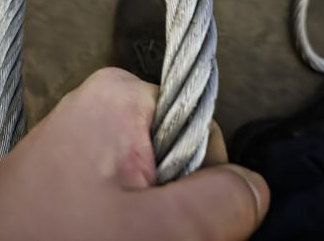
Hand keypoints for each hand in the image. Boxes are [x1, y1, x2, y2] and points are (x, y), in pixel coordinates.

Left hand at [0, 68, 268, 240]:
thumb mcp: (153, 231)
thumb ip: (219, 203)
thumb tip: (256, 187)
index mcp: (120, 96)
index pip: (203, 131)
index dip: (200, 186)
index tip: (174, 220)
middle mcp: (99, 107)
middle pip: (178, 159)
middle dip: (171, 208)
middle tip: (135, 235)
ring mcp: (81, 140)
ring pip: (150, 185)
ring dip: (147, 222)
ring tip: (108, 237)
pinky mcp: (68, 172)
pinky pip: (119, 195)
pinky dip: (122, 223)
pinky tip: (98, 237)